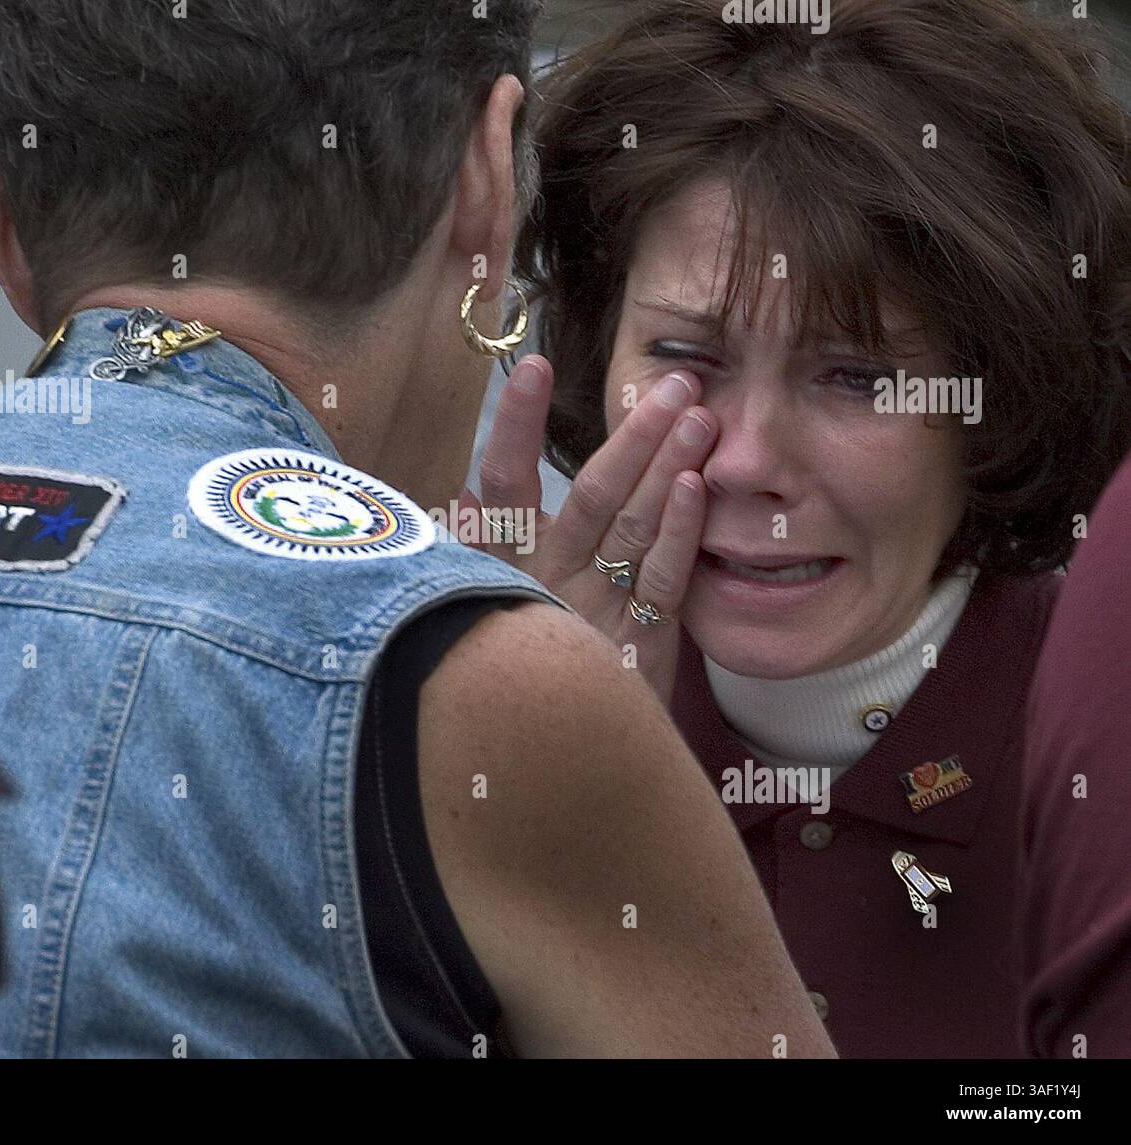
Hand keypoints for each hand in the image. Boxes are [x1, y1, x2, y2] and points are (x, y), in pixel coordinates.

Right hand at [460, 355, 716, 702]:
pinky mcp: (642, 639)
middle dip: (633, 435)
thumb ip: (476, 551)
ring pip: (633, 527)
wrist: (555, 762)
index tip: (533, 366)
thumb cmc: (519, 664)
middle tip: (675, 384)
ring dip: (667, 465)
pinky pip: (663, 578)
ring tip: (699, 413)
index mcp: (503, 566)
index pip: (503, 484)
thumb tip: (461, 496)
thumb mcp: (482, 604)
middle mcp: (547, 583)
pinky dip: (679, 530)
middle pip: (590, 496)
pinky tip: (696, 485)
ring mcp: (596, 611)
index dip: (518, 426)